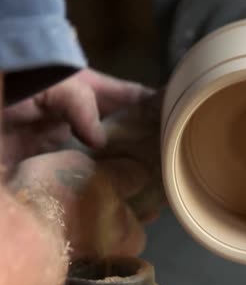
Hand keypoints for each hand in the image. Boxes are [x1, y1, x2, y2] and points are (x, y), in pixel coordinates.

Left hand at [6, 91, 164, 258]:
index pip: (137, 99)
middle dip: (150, 147)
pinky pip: (86, 178)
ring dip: (130, 171)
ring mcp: (75, 144)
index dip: (160, 107)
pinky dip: (102, 188)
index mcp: (97, 94)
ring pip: (112, 159)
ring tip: (156, 187)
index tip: (183, 120)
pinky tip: (120, 199)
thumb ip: (82, 107)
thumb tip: (100, 142)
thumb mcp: (57, 86)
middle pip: (129, 134)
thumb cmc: (23, 86)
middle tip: (174, 164)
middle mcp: (91, 121)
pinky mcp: (57, 165)